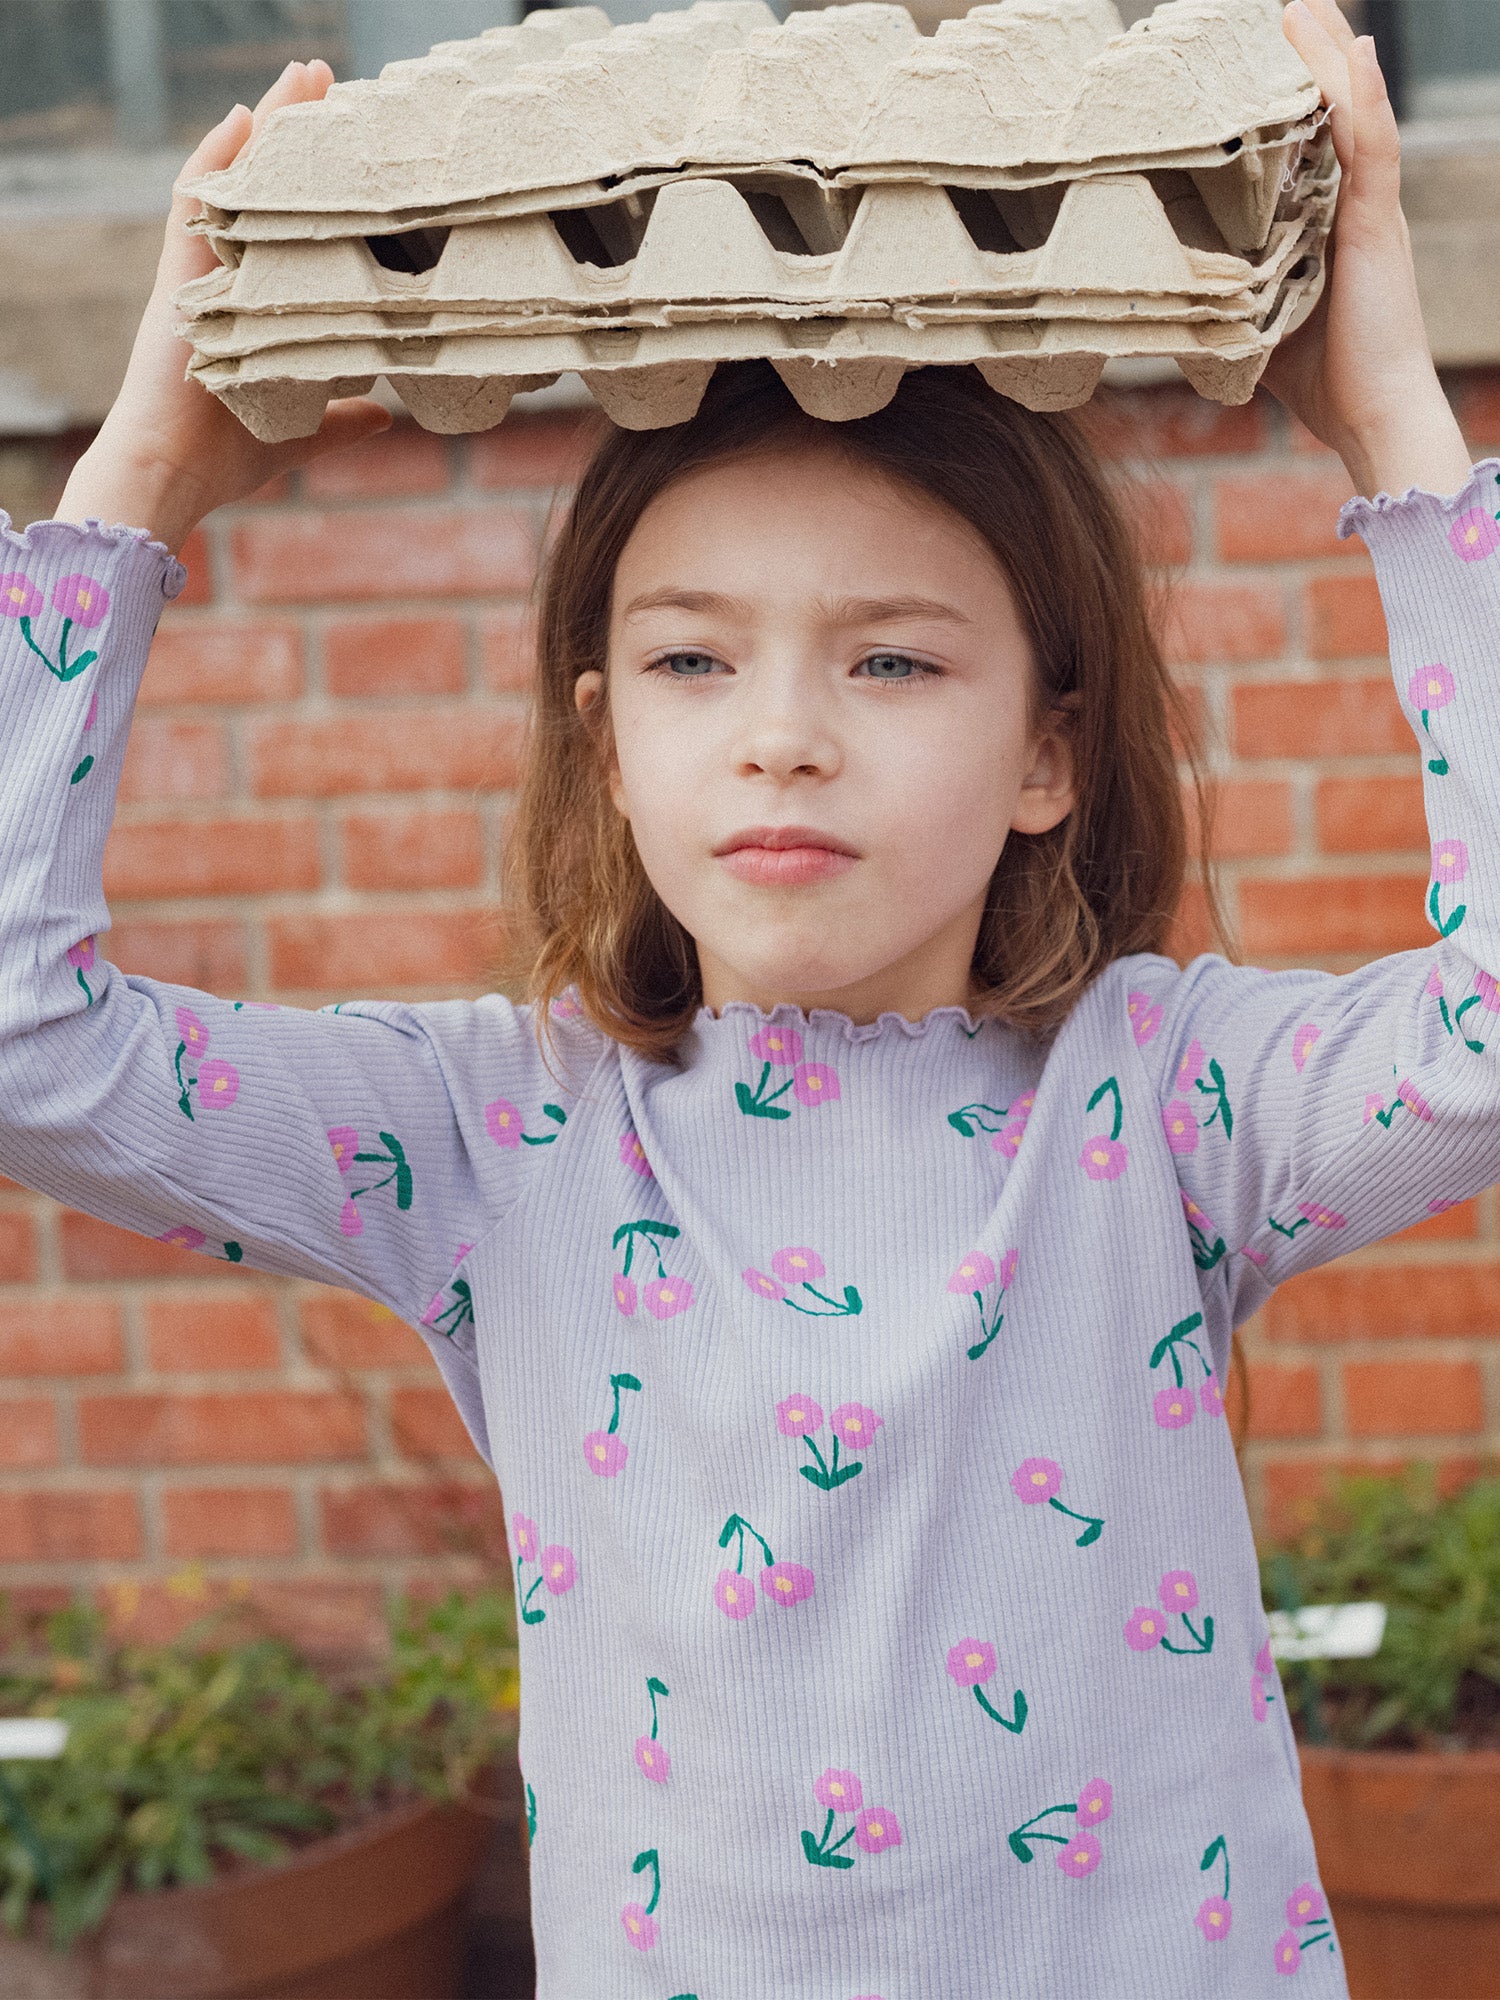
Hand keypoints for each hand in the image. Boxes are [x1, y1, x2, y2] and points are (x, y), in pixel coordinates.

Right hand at [53, 61, 390, 552]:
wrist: (172, 474)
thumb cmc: (224, 458)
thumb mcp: (299, 432)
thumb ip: (339, 420)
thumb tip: (382, 416)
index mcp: (245, 306)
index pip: (281, 229)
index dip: (311, 185)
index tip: (350, 147)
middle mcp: (220, 280)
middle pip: (258, 190)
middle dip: (293, 134)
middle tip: (328, 81)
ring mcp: (198, 276)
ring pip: (233, 182)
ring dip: (265, 129)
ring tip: (300, 79)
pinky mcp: (180, 281)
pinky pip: (196, 205)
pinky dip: (216, 161)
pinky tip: (242, 119)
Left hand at [1260, 0, 1471, 498]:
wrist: (1371, 415)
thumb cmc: (1322, 380)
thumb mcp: (1260, 327)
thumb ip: (1230, 300)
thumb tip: (1176, 304)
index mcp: (1329, 224)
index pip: (1311, 143)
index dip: (1291, 97)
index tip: (1258, 56)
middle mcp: (1355, 206)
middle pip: (1334, 113)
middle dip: (1311, 58)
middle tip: (1284, 8)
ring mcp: (1371, 211)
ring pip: (1353, 114)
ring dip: (1329, 57)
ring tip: (1306, 7)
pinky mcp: (1379, 226)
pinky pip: (1373, 148)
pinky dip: (1362, 100)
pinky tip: (1354, 56)